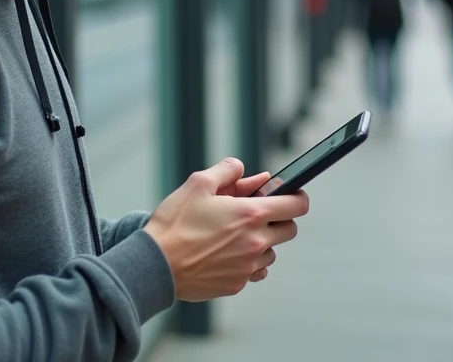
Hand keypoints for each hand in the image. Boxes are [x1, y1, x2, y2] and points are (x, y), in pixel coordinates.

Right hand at [144, 158, 308, 301]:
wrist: (155, 263)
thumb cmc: (175, 223)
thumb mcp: (198, 184)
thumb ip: (226, 171)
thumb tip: (242, 169)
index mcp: (251, 214)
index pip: (297, 205)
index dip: (296, 197)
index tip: (289, 195)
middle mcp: (256, 242)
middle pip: (290, 230)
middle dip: (277, 219)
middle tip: (254, 214)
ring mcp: (248, 267)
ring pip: (272, 252)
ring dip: (261, 242)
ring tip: (232, 236)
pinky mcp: (237, 285)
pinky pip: (255, 272)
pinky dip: (247, 263)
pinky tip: (227, 255)